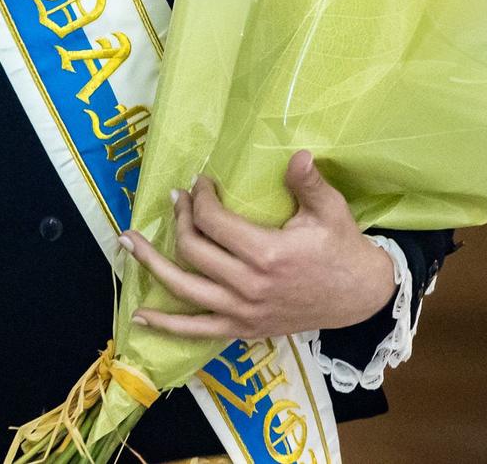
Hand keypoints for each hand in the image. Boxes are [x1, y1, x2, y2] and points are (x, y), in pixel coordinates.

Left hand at [123, 151, 397, 341]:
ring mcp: (242, 312)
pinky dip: (165, 325)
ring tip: (127, 242)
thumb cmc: (342, 247)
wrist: (359, 297)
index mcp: (268, 253)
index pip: (214, 222)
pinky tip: (139, 317)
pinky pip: (196, 331)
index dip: (200, 198)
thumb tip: (298, 155)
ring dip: (151, 264)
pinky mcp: (242, 330)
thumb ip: (309, 183)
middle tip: (176, 199)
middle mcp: (249, 286)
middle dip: (179, 219)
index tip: (200, 183)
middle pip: (194, 249)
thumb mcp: (331, 210)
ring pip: (184, 288)